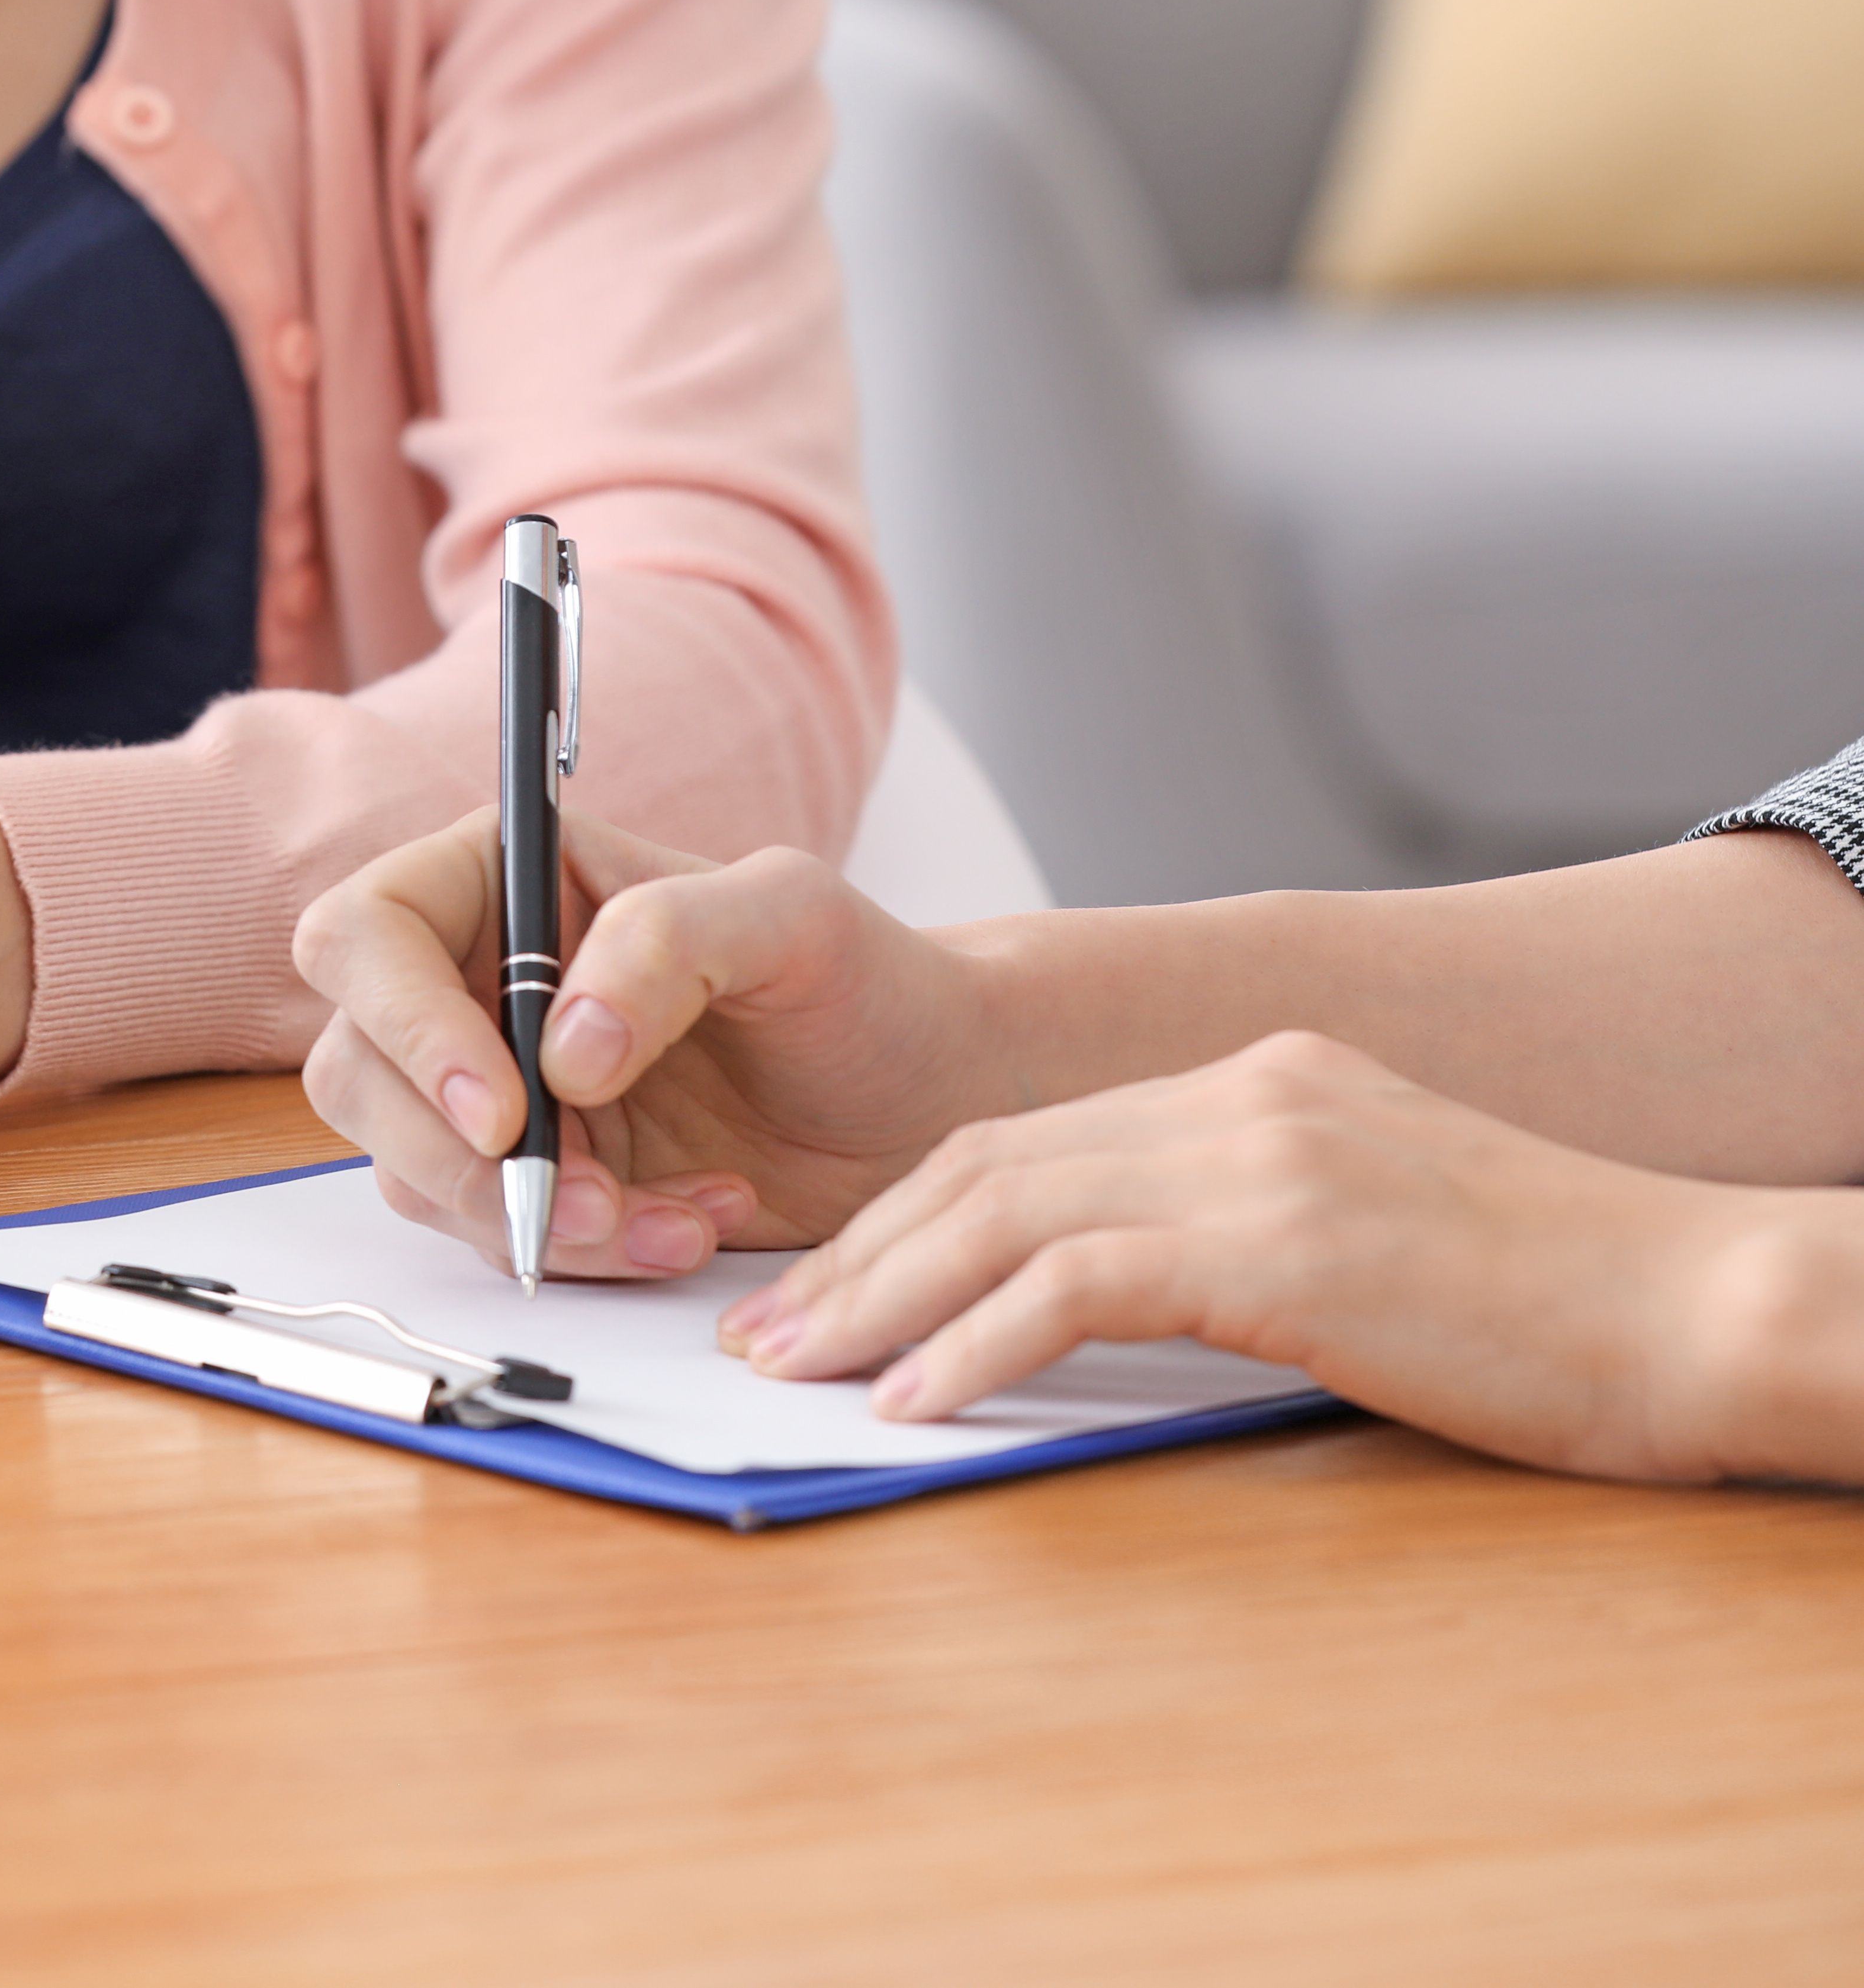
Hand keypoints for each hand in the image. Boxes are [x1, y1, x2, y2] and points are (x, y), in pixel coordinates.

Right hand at [295, 807, 1014, 1279]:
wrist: (927, 1102)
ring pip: (416, 1168)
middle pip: (359, 1068)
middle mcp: (476, 978)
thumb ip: (667, 942)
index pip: (367, 935)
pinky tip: (688, 1227)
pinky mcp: (534, 1177)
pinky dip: (586, 1252)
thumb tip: (559, 1051)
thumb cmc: (866, 982)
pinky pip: (494, 1233)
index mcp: (506, 876)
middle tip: (585, 1197)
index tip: (503, 1109)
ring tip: (671, 1218)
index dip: (405, 1024)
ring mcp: (494, 1085)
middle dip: (461, 1155)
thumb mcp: (790, 918)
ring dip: (533, 1217)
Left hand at [720, 1031, 1765, 1481]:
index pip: (1030, 1136)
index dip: (908, 1213)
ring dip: (881, 1297)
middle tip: (768, 1331)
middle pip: (987, 1161)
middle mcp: (1245, 1091)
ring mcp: (1264, 1154)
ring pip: (1005, 1211)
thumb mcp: (1373, 1236)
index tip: (826, 1285)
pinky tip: (913, 1400)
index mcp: (1261, 1080)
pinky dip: (975, 1340)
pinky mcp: (1285, 1240)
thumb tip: (1115, 1302)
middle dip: (859, 1251)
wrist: (1712, 1301)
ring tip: (797, 1371)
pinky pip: (1076, 1283)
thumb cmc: (1559, 1307)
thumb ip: (1244, 1237)